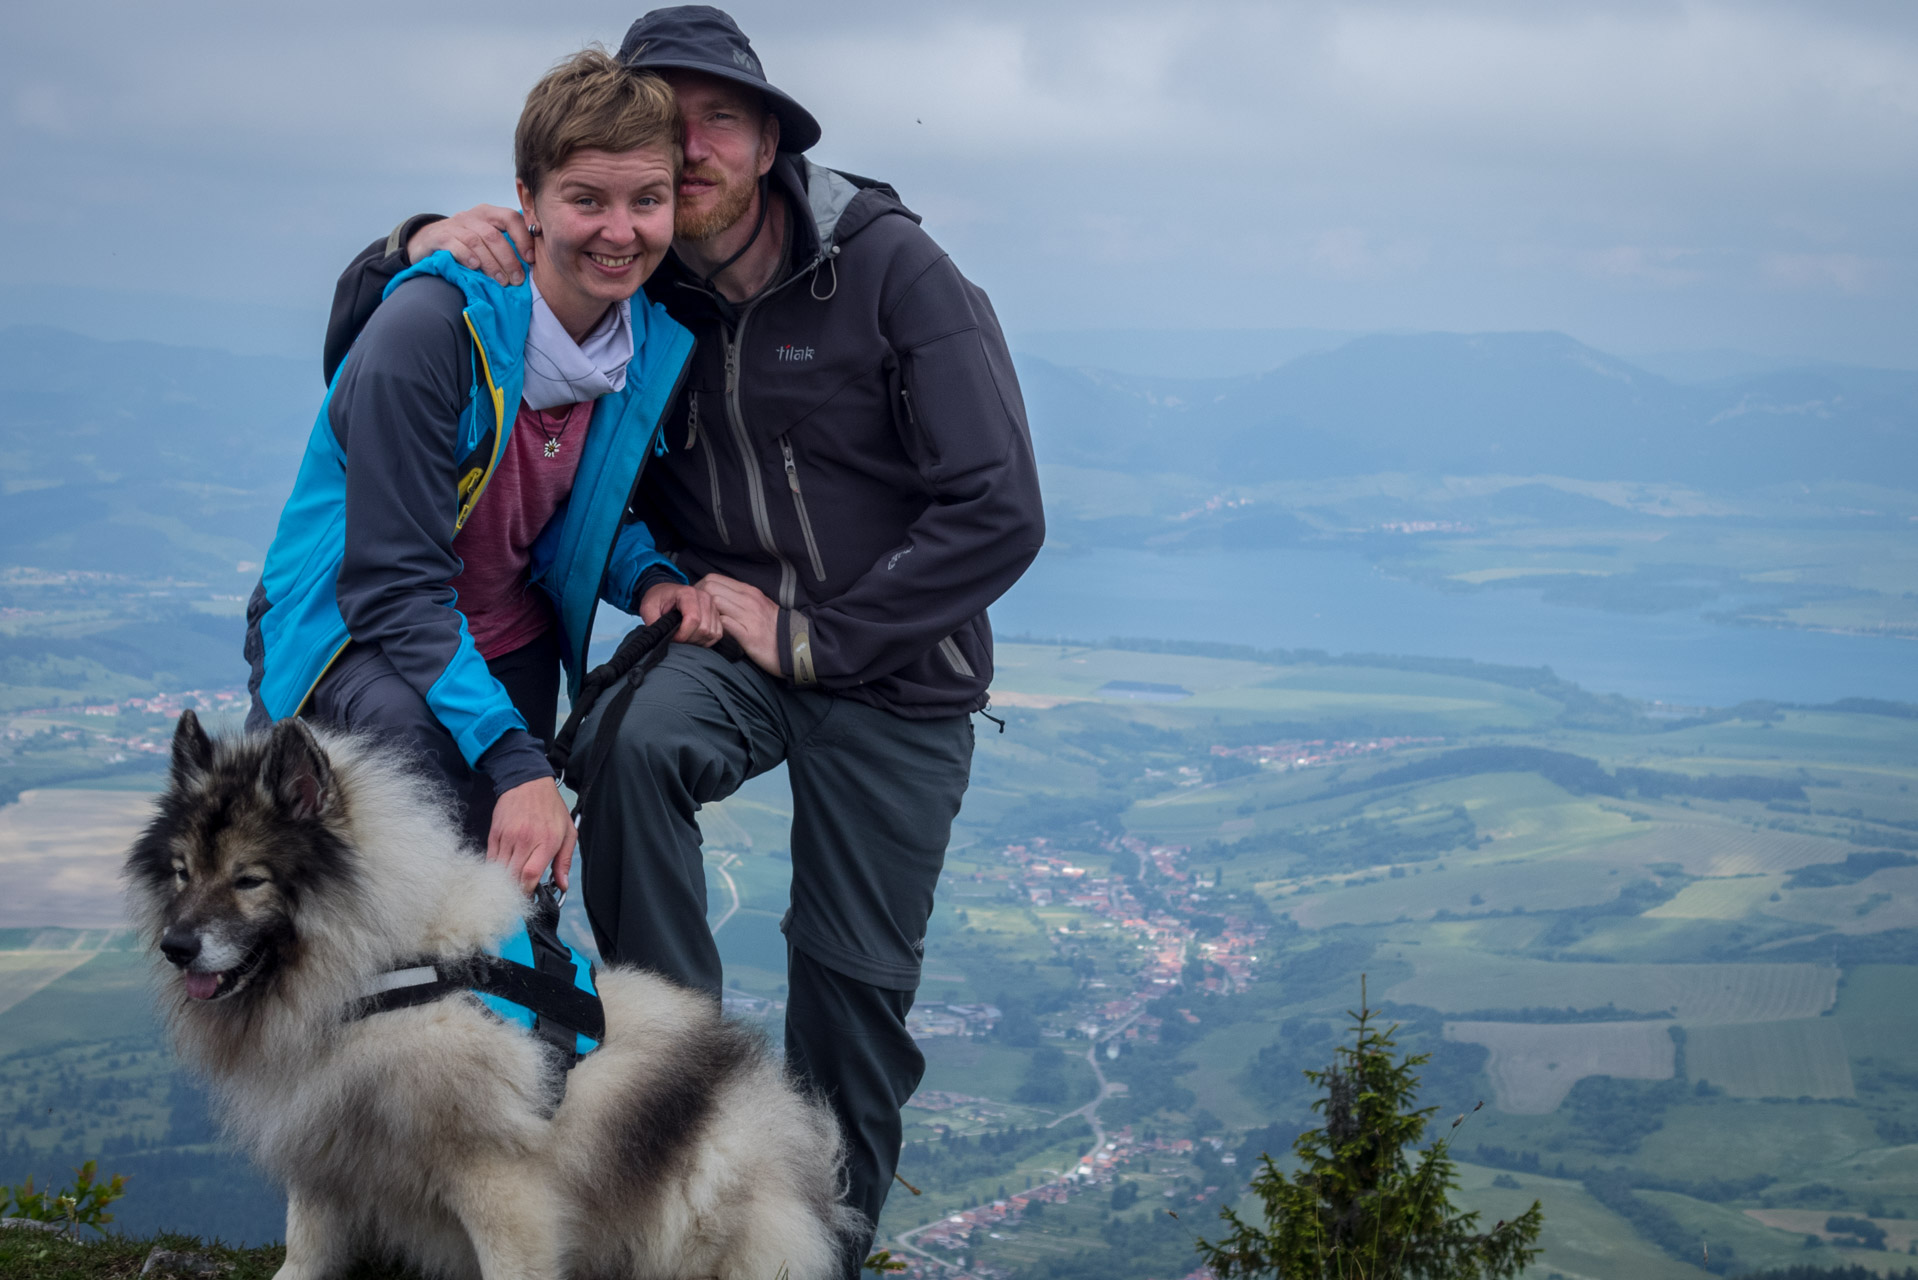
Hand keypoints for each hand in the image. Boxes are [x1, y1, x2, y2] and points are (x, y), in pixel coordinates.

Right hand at [407, 205, 530, 284]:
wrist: (426, 241)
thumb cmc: (464, 243)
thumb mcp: (485, 240)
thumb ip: (505, 245)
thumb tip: (531, 264)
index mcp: (488, 214)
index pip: (511, 218)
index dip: (523, 238)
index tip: (530, 260)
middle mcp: (472, 216)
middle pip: (494, 235)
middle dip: (508, 259)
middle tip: (517, 280)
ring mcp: (454, 225)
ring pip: (477, 242)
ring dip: (491, 264)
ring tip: (501, 281)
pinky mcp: (439, 236)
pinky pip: (455, 245)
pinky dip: (467, 256)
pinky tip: (475, 268)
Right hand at [487, 777, 576, 892]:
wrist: (527, 783)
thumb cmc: (551, 808)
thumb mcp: (568, 832)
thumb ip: (564, 861)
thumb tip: (563, 885)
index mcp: (546, 841)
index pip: (531, 874)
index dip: (528, 891)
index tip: (530, 898)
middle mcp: (525, 840)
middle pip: (513, 876)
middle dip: (516, 891)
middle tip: (520, 896)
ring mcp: (507, 837)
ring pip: (500, 870)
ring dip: (504, 882)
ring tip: (511, 887)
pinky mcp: (495, 834)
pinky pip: (491, 859)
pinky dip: (495, 870)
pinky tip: (502, 874)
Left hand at [639, 581, 723, 645]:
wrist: (666, 593)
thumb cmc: (658, 600)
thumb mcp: (648, 608)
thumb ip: (653, 622)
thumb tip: (661, 639)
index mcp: (688, 593)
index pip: (693, 619)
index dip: (682, 635)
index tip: (672, 637)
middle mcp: (704, 597)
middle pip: (704, 629)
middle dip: (689, 639)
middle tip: (676, 638)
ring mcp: (712, 606)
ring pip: (711, 633)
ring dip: (697, 641)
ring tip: (684, 636)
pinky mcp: (716, 615)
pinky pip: (717, 634)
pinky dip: (705, 640)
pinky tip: (693, 637)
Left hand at [697, 574, 780, 674]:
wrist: (797, 646)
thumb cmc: (773, 629)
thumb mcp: (757, 607)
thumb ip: (739, 600)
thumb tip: (717, 599)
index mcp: (749, 591)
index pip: (714, 579)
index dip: (700, 589)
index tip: (696, 602)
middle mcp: (748, 600)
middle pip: (711, 587)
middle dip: (697, 599)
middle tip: (694, 613)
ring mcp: (749, 616)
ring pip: (715, 602)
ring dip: (704, 613)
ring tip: (702, 624)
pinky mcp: (749, 635)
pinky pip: (724, 624)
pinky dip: (714, 628)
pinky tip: (712, 635)